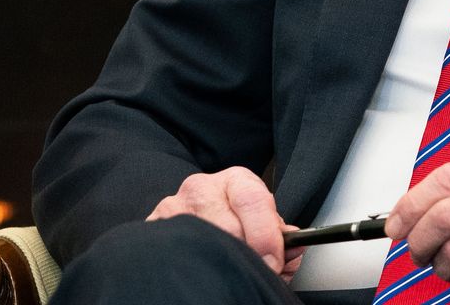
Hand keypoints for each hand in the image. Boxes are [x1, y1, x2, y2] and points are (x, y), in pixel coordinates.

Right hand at [147, 167, 302, 278]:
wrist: (194, 216)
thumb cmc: (233, 219)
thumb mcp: (259, 220)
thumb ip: (279, 234)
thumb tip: (294, 248)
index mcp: (235, 181)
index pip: (253, 200)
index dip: (267, 236)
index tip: (275, 260)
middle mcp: (201, 189)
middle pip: (228, 226)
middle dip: (248, 254)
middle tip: (256, 269)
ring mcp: (174, 208)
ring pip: (204, 241)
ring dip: (223, 260)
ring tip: (232, 267)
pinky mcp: (155, 227)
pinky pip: (180, 249)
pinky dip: (199, 261)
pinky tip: (208, 265)